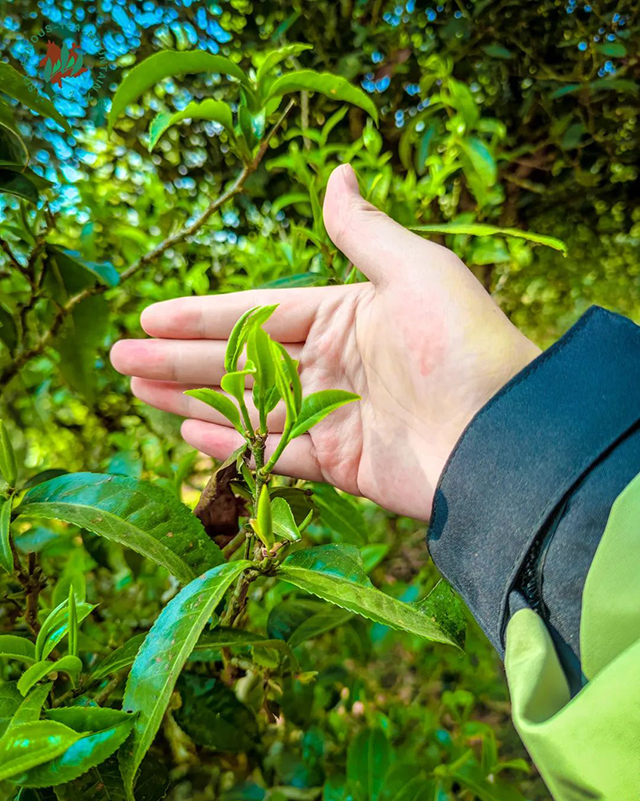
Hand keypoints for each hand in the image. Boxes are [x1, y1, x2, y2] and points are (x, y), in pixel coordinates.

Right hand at [110, 164, 538, 520]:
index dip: (201, 315)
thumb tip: (341, 174)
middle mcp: (336, 366)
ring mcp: (335, 417)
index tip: (149, 315)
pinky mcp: (341, 465)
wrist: (502, 436)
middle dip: (179, 359)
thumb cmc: (461, 344)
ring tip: (138, 392)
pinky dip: (231, 445)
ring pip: (248, 407)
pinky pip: (273, 452)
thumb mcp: (413, 271)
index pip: (258, 312)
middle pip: (241, 361)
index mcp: (347, 316)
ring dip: (192, 399)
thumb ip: (363, 231)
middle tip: (120, 359)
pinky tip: (187, 433)